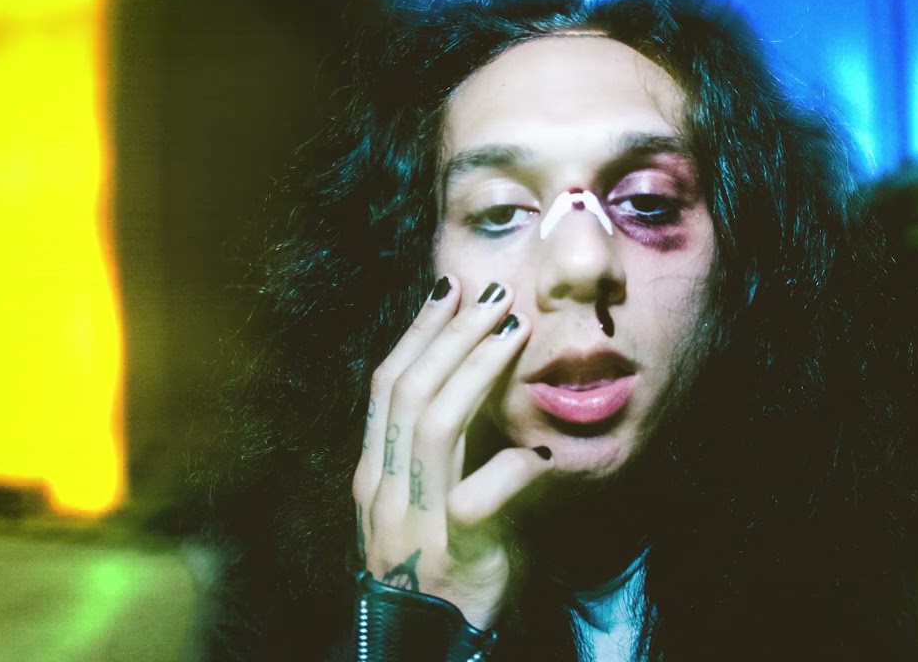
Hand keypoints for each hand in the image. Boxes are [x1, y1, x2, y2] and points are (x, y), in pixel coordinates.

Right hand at [351, 276, 553, 629]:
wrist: (430, 638)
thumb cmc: (443, 557)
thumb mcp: (428, 493)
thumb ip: (443, 443)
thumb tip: (474, 373)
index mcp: (375, 471)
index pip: (387, 385)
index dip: (417, 332)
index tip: (449, 290)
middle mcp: (384, 489)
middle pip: (409, 392)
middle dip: (452, 334)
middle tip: (493, 292)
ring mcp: (414, 521)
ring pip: (435, 425)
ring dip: (476, 368)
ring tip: (513, 328)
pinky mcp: (456, 553)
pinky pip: (479, 496)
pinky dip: (514, 465)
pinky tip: (543, 446)